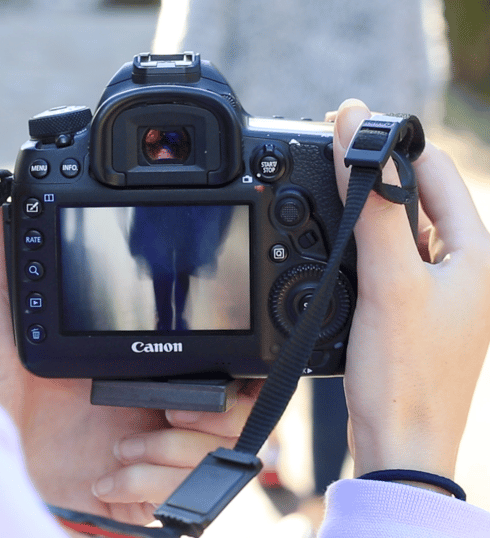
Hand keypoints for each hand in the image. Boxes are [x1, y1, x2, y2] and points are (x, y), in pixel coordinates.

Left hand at [0, 207, 260, 524]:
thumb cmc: (5, 418)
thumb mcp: (2, 348)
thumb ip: (1, 284)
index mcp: (138, 371)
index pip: (209, 359)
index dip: (227, 363)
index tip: (201, 366)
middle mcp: (157, 409)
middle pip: (236, 406)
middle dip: (219, 410)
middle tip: (171, 410)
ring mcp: (159, 453)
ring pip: (223, 448)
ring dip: (174, 449)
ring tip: (120, 448)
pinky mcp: (154, 493)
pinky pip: (189, 490)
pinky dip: (151, 482)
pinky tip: (110, 477)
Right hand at [330, 99, 489, 478]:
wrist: (399, 444)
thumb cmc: (404, 374)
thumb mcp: (389, 280)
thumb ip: (373, 206)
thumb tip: (355, 131)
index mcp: (476, 252)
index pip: (434, 170)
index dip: (389, 145)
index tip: (342, 131)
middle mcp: (464, 268)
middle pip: (415, 198)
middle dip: (371, 179)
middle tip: (325, 169)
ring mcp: (439, 292)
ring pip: (398, 231)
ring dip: (364, 215)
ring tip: (326, 210)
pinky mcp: (414, 312)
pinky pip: (387, 264)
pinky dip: (361, 251)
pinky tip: (336, 257)